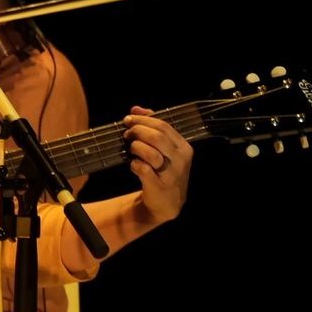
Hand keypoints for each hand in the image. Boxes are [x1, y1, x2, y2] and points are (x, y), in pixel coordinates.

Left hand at [124, 106, 190, 225]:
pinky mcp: (159, 186)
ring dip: (136, 147)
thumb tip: (136, 109)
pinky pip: (143, 169)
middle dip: (138, 131)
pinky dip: (135, 164)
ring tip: (131, 149)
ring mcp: (171, 174)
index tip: (128, 119)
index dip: (143, 120)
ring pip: (151, 153)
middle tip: (127, 134)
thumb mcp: (165, 149)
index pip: (164, 125)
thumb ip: (153, 127)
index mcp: (183, 147)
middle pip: (157, 137)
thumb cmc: (165, 171)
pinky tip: (133, 164)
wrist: (167, 203)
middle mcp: (181, 159)